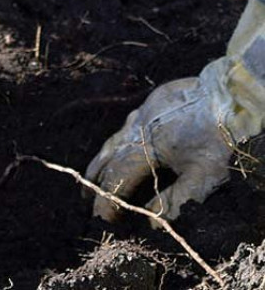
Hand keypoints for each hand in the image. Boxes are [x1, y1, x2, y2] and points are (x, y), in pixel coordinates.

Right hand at [85, 77, 233, 222]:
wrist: (230, 95)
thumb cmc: (218, 138)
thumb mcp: (203, 177)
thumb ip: (175, 201)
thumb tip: (151, 222)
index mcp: (142, 150)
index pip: (116, 180)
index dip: (107, 202)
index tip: (103, 221)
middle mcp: (133, 131)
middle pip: (106, 161)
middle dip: (97, 184)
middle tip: (88, 201)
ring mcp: (140, 115)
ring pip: (112, 141)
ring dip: (100, 162)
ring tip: (93, 176)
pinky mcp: (151, 103)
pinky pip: (126, 127)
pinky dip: (117, 143)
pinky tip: (121, 147)